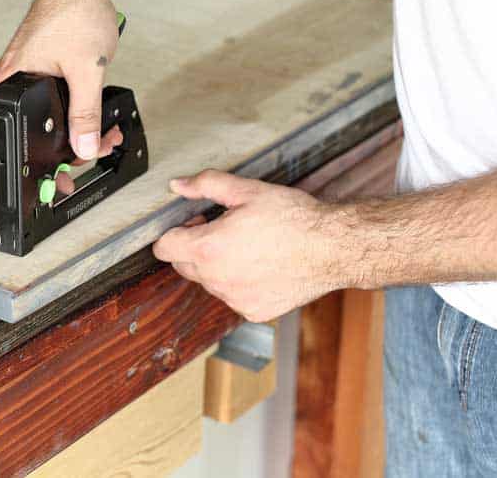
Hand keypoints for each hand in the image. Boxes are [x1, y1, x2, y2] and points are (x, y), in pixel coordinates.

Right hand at [0, 0, 119, 160]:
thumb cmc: (75, 10)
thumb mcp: (86, 72)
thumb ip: (85, 114)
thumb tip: (84, 146)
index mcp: (12, 81)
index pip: (28, 134)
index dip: (56, 156)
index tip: (76, 168)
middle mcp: (14, 76)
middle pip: (43, 125)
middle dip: (77, 137)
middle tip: (102, 141)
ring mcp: (28, 68)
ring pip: (53, 108)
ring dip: (81, 118)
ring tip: (102, 119)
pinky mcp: (42, 59)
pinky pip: (56, 90)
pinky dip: (77, 99)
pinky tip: (91, 93)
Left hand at [152, 169, 354, 321]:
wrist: (332, 248)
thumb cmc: (293, 218)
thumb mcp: (246, 190)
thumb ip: (205, 185)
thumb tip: (177, 185)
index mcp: (208, 249)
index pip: (164, 248)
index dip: (175, 230)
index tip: (195, 222)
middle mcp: (217, 280)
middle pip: (183, 266)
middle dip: (194, 247)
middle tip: (223, 228)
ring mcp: (235, 300)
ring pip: (208, 282)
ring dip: (217, 265)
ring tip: (247, 245)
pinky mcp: (253, 312)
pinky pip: (232, 296)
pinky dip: (238, 282)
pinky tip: (261, 265)